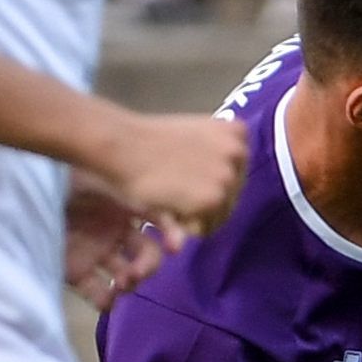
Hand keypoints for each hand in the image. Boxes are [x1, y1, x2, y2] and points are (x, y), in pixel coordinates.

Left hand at [64, 184, 168, 309]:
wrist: (23, 186)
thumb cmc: (64, 174)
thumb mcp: (102, 172)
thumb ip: (134, 188)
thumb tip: (170, 206)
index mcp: (125, 206)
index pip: (159, 223)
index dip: (172, 234)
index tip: (176, 247)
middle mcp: (114, 231)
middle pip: (146, 256)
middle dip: (148, 267)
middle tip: (138, 272)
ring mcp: (95, 252)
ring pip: (126, 276)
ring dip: (130, 283)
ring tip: (122, 284)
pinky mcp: (75, 271)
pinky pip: (97, 292)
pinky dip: (105, 300)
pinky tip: (108, 299)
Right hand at [95, 109, 248, 238]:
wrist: (123, 147)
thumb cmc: (149, 142)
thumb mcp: (195, 134)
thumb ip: (217, 153)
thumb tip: (231, 182)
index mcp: (237, 133)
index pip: (236, 174)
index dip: (209, 181)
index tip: (186, 172)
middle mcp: (239, 153)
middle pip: (231, 197)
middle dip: (204, 201)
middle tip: (174, 185)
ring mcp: (228, 177)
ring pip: (220, 216)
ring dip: (195, 214)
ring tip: (170, 193)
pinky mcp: (214, 200)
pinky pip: (206, 228)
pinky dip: (185, 225)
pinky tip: (168, 203)